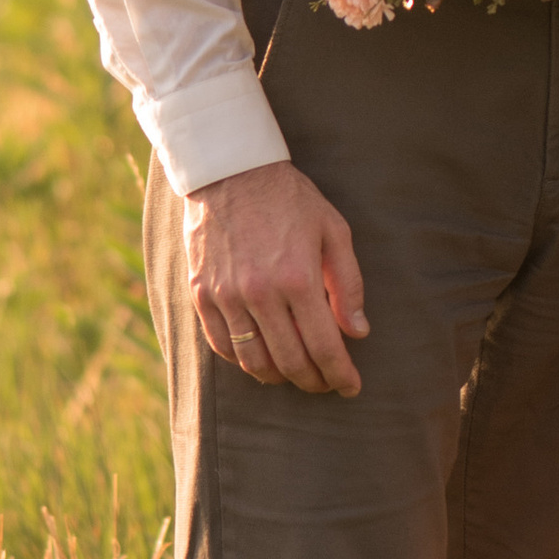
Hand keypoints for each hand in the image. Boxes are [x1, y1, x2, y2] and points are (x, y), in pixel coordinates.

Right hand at [183, 160, 369, 394]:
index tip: (351, 387)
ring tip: (296, 374)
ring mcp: (225, 296)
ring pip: (253, 361)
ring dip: (279, 376)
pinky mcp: (200, 294)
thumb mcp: (333, 230)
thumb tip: (358, 332)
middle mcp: (259, 293)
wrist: (231, 171)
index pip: (323, 345)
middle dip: (314, 380)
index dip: (340, 373)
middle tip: (327, 383)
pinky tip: (261, 359)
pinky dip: (243, 361)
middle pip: (289, 361)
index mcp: (298, 277)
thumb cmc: (291, 199)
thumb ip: (348, 284)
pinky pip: (221, 345)